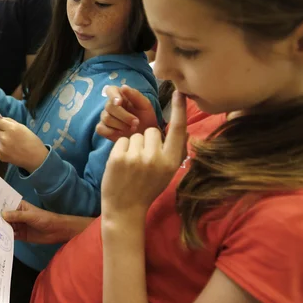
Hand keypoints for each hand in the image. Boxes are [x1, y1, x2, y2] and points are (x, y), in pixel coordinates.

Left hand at [0, 109, 47, 171]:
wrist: (36, 159)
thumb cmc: (31, 141)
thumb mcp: (22, 127)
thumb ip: (10, 123)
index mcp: (11, 129)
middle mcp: (4, 138)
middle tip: (8, 130)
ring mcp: (1, 148)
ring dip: (1, 137)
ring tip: (13, 142)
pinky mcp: (0, 155)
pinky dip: (2, 146)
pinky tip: (11, 149)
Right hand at [2, 201, 88, 243]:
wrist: (57, 231)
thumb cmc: (45, 219)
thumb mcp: (30, 216)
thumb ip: (17, 216)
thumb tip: (2, 214)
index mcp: (19, 206)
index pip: (5, 205)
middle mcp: (16, 215)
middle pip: (4, 217)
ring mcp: (18, 225)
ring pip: (6, 227)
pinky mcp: (21, 235)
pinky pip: (11, 236)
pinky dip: (5, 237)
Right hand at [96, 85, 159, 141]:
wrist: (146, 133)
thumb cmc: (146, 117)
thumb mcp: (145, 105)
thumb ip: (135, 95)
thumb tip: (123, 87)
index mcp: (120, 95)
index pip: (111, 90)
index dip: (113, 96)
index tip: (119, 103)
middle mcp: (110, 104)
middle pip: (109, 107)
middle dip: (124, 116)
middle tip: (136, 122)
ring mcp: (105, 116)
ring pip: (106, 118)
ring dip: (121, 125)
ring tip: (132, 128)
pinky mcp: (102, 128)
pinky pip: (100, 128)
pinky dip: (112, 132)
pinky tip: (122, 134)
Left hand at [101, 92, 187, 222]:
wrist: (125, 209)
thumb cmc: (147, 189)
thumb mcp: (166, 174)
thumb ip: (174, 153)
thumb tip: (183, 132)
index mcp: (171, 162)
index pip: (178, 131)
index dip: (180, 111)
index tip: (180, 93)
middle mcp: (156, 158)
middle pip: (153, 131)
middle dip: (147, 141)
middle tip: (142, 161)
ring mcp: (137, 157)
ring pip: (136, 135)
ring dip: (133, 145)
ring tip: (131, 165)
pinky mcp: (119, 157)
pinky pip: (122, 140)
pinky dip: (120, 150)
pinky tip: (121, 165)